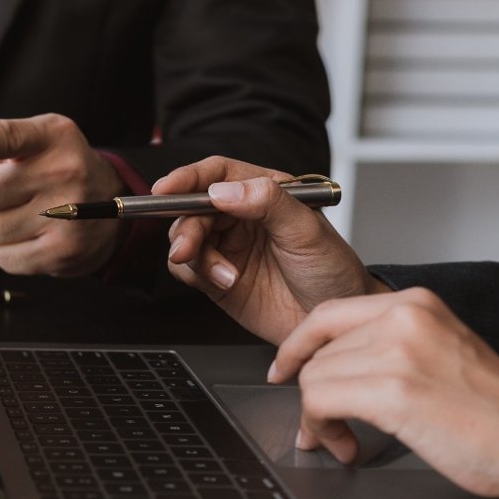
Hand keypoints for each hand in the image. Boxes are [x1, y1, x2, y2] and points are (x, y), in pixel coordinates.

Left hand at [0, 114, 124, 276]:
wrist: (108, 205)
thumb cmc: (49, 172)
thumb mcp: (21, 150)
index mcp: (51, 136)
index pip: (5, 137)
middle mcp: (64, 170)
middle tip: (10, 194)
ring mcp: (68, 214)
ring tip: (25, 214)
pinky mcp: (64, 252)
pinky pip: (3, 258)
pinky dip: (9, 251)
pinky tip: (34, 236)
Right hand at [156, 156, 381, 344]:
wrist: (330, 323)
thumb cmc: (332, 271)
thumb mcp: (307, 231)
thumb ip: (268, 202)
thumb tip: (223, 191)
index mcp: (264, 193)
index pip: (218, 174)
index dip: (188, 178)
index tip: (165, 190)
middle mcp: (241, 217)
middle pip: (192, 208)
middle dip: (185, 227)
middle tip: (186, 248)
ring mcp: (227, 247)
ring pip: (185, 238)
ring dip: (193, 255)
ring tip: (222, 275)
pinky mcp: (216, 278)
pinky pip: (186, 270)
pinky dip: (196, 276)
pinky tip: (225, 283)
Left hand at [269, 288, 498, 497]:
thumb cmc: (495, 412)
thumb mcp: (439, 353)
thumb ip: (388, 348)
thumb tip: (329, 369)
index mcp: (417, 304)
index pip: (329, 314)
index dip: (297, 346)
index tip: (283, 369)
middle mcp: (405, 318)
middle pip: (319, 352)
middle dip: (311, 396)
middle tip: (322, 428)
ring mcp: (398, 351)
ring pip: (314, 378)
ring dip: (319, 419)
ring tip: (343, 441)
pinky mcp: (393, 390)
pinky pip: (320, 402)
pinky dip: (323, 430)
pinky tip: (346, 446)